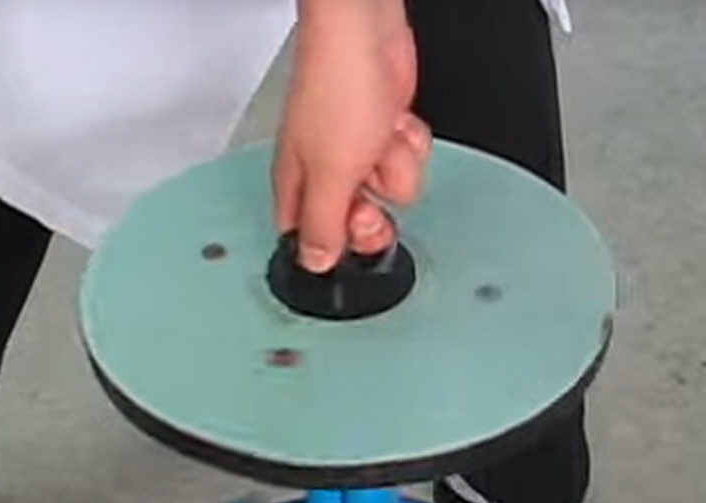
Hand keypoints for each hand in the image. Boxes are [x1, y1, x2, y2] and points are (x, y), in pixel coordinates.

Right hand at [273, 0, 431, 271]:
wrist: (366, 36)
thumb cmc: (338, 89)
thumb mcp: (330, 174)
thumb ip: (322, 226)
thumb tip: (314, 263)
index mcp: (298, 185)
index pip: (310, 240)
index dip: (336, 247)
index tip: (353, 234)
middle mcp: (324, 171)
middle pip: (356, 224)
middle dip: (374, 208)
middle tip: (369, 184)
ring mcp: (356, 152)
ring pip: (391, 192)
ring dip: (395, 166)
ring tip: (379, 137)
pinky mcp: (384, 132)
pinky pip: (406, 160)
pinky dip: (407, 142)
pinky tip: (393, 122)